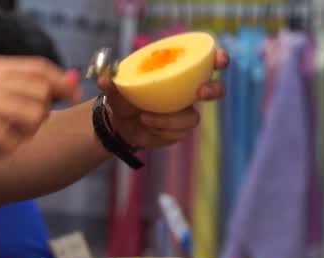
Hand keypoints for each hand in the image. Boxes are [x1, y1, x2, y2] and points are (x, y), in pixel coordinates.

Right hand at [0, 55, 81, 161]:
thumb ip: (12, 85)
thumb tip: (58, 86)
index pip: (39, 67)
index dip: (61, 81)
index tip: (72, 95)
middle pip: (42, 92)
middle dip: (42, 112)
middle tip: (21, 126)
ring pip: (34, 116)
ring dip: (26, 133)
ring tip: (5, 138)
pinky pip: (13, 141)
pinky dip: (6, 150)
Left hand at [98, 47, 228, 149]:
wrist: (118, 124)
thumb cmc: (123, 98)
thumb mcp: (116, 89)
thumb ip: (112, 82)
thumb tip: (104, 80)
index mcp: (179, 74)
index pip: (207, 62)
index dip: (218, 59)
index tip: (218, 60)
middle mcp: (187, 92)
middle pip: (216, 90)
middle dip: (214, 90)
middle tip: (200, 93)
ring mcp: (185, 113)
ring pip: (192, 118)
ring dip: (169, 119)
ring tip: (145, 117)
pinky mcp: (179, 131)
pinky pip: (179, 133)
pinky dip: (162, 131)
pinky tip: (147, 127)